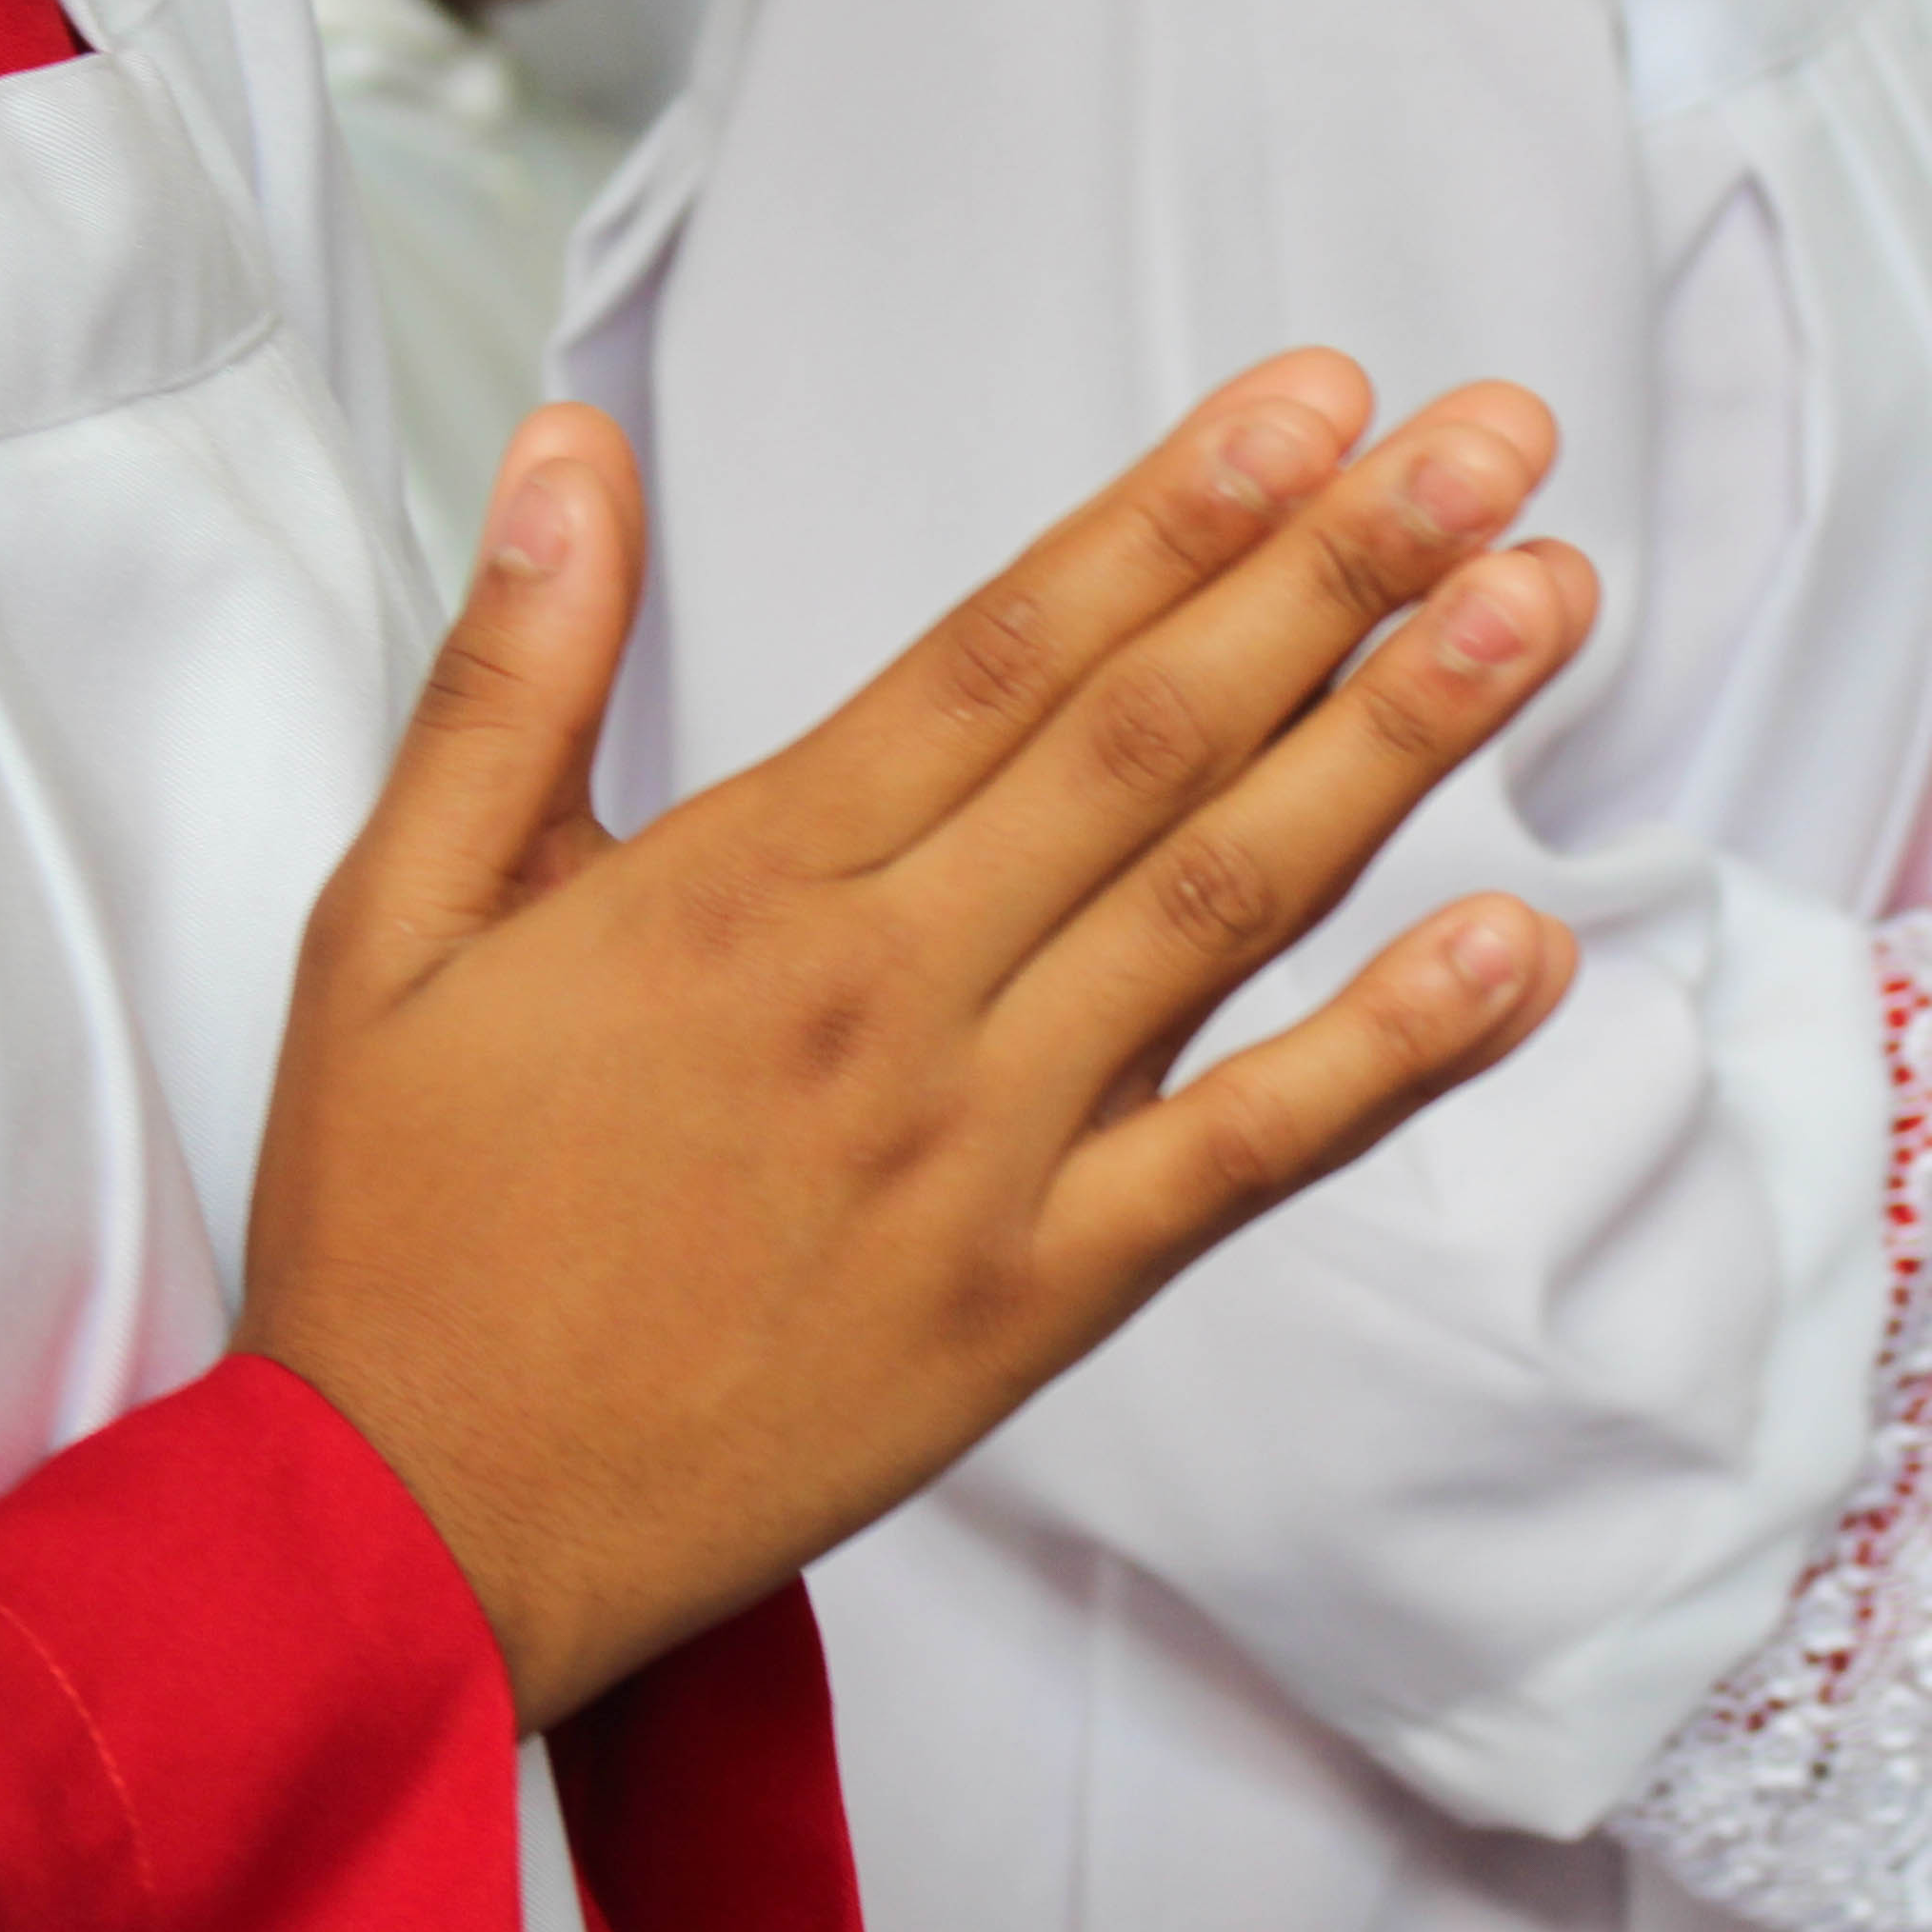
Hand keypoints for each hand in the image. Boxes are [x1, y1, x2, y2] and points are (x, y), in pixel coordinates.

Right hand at [239, 359, 1598, 1724]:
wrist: (412, 1532)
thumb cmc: (397, 1226)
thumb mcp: (389, 922)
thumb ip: (511, 677)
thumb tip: (573, 447)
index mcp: (738, 882)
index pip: (1004, 650)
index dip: (1174, 511)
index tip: (1318, 400)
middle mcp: (883, 994)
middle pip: (1151, 742)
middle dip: (1338, 574)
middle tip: (1499, 443)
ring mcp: (977, 1154)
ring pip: (1224, 911)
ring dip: (1398, 748)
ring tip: (1542, 603)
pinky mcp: (1032, 1304)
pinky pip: (1241, 1158)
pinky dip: (1391, 1055)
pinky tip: (1525, 951)